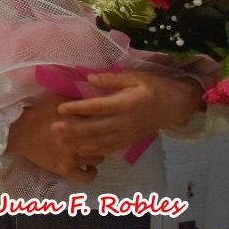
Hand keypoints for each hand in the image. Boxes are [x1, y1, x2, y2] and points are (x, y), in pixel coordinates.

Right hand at [7, 94, 104, 182]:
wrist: (18, 132)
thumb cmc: (37, 114)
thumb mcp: (57, 99)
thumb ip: (76, 101)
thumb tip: (94, 99)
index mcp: (78, 122)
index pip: (101, 124)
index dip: (104, 124)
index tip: (102, 123)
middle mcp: (79, 141)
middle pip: (103, 143)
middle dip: (101, 139)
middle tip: (96, 137)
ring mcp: (73, 157)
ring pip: (98, 158)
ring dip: (95, 153)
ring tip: (90, 149)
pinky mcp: (66, 170)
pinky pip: (87, 176)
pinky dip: (91, 172)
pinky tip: (88, 166)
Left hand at [53, 71, 202, 157]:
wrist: (175, 106)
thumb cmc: (153, 87)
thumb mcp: (135, 77)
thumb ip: (112, 79)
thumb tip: (90, 78)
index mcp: (126, 104)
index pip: (98, 107)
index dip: (78, 108)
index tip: (60, 108)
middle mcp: (126, 122)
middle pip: (96, 128)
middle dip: (74, 129)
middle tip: (54, 128)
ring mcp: (128, 134)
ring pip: (101, 141)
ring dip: (80, 142)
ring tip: (61, 141)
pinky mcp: (130, 142)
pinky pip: (110, 149)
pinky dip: (95, 151)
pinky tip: (80, 151)